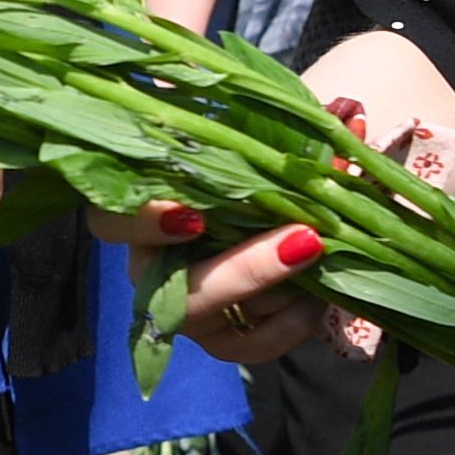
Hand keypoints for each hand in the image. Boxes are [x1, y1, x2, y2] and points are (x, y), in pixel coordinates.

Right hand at [83, 92, 454, 366]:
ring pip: (223, 321)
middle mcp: (154, 268)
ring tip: (327, 257)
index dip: (144, 223)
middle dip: (245, 271)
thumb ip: (267, 117)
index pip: (111, 222)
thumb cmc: (239, 157)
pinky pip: (250, 347)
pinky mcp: (225, 337)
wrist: (269, 199)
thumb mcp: (244, 129)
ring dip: (278, 292)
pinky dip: (288, 326)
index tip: (193, 213)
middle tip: (305, 238)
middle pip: (177, 293)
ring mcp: (189, 308)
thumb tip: (343, 107)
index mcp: (140, 211)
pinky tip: (318, 296)